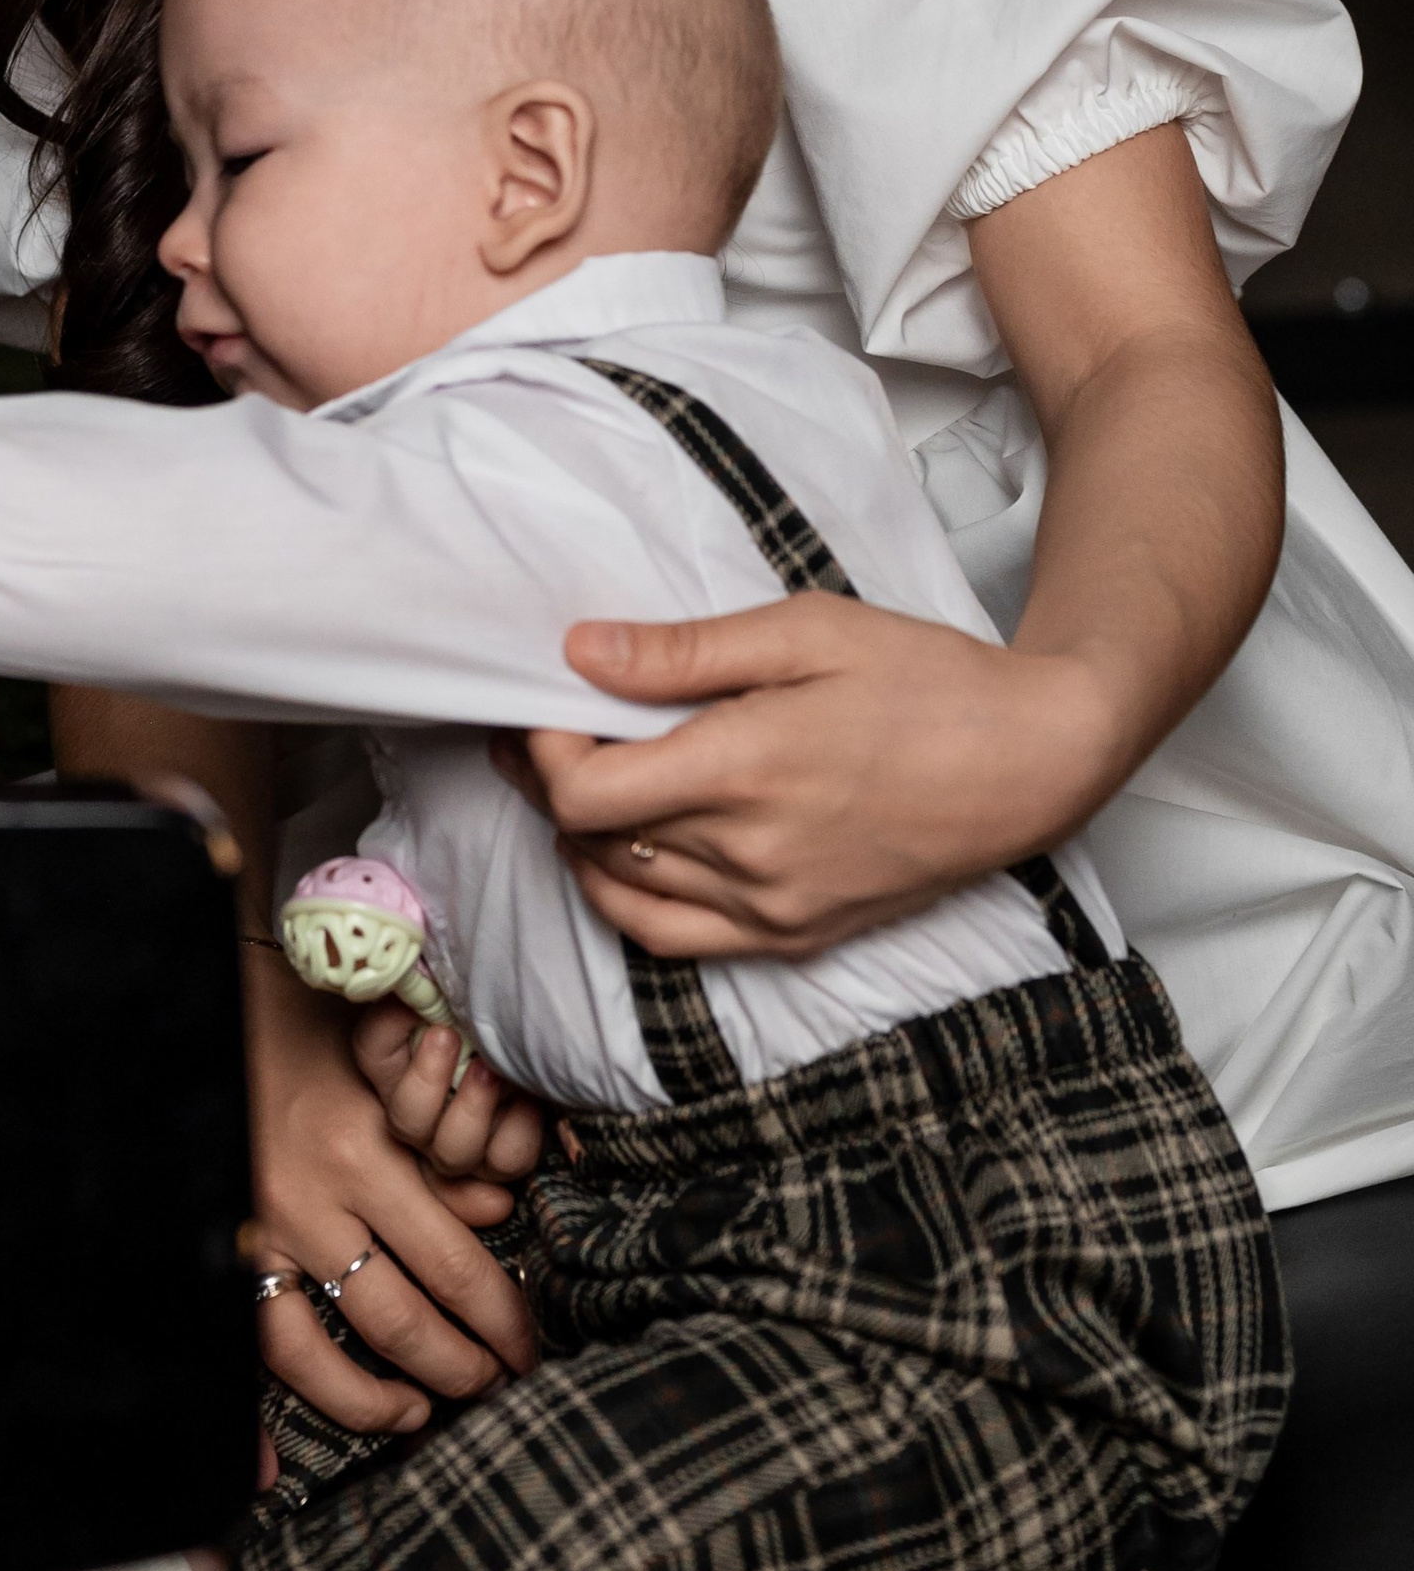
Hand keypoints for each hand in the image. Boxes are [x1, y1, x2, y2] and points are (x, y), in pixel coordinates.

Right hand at [241, 946, 538, 1437]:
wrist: (227, 1015)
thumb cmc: (318, 1038)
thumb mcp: (389, 1079)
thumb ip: (440, 1154)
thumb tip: (497, 1215)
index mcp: (364, 1151)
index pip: (452, 1265)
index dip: (501, 1319)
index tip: (530, 1346)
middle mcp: (313, 1201)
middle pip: (405, 1319)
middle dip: (465, 1365)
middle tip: (502, 1380)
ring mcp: (264, 1231)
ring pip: (330, 1348)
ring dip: (389, 1397)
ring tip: (430, 1407)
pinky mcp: (233, 1246)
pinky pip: (268, 1342)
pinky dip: (302, 1398)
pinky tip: (333, 1430)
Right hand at [349, 999, 548, 1184]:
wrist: (526, 1048)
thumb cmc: (482, 1020)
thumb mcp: (454, 995)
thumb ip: (429, 985)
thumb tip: (419, 971)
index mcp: (395, 1066)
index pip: (373, 1050)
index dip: (391, 1030)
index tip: (427, 1010)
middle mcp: (418, 1115)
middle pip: (405, 1121)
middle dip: (427, 1082)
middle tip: (451, 1038)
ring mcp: (457, 1145)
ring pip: (453, 1153)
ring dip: (473, 1109)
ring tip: (493, 1070)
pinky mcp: (499, 1160)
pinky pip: (506, 1159)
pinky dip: (520, 1127)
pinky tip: (527, 1096)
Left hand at [496, 598, 1115, 960]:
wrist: (1028, 760)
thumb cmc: (923, 679)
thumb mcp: (803, 630)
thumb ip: (683, 652)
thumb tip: (580, 651)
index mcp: (745, 770)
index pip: (584, 793)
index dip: (543, 750)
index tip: (550, 704)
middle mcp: (752, 855)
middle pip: (595, 838)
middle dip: (551, 780)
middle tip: (545, 729)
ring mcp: (774, 909)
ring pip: (625, 892)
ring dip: (582, 839)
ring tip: (574, 782)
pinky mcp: (797, 936)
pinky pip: (676, 940)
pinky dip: (627, 900)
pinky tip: (619, 854)